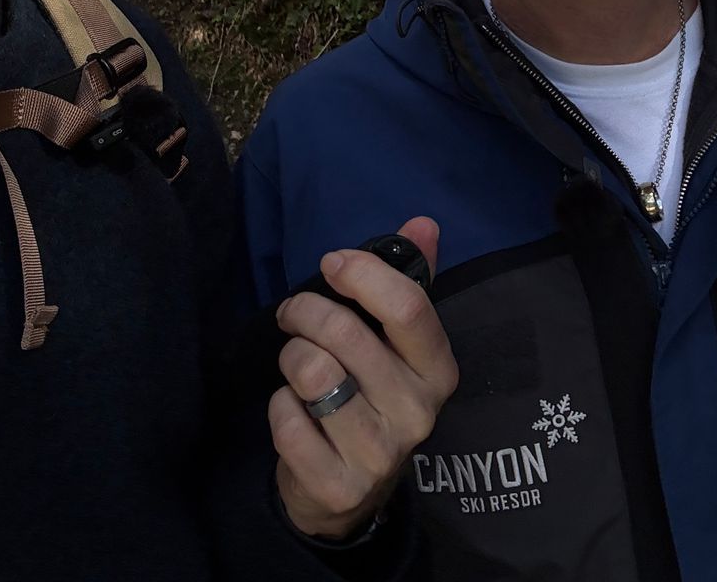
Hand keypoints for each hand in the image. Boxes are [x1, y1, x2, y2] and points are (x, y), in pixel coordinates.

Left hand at [270, 216, 457, 540]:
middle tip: (293, 315)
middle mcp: (418, 413)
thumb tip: (423, 223)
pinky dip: (279, 407)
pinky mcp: (339, 485)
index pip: (408, 308)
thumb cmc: (370, 398)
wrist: (350, 493)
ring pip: (314, 374)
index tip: (331, 264)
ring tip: (296, 364)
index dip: (363, 274)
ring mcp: (380, 454)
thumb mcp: (395, 344)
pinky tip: (293, 412)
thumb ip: (409, 282)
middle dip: (305, 311)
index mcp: (438, 371)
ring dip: (292, 358)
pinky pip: (288, 422)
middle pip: (347, 335)